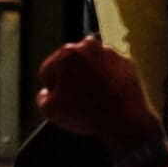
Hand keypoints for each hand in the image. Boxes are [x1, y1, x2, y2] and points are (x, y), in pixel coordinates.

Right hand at [36, 36, 162, 153]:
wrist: (125, 119)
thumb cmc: (87, 114)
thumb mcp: (50, 111)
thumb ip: (41, 97)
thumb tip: (46, 93)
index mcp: (66, 53)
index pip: (48, 71)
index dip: (51, 89)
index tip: (60, 100)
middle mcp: (89, 46)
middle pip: (70, 64)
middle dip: (70, 79)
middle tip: (77, 100)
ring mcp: (110, 52)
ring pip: (91, 64)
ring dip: (89, 76)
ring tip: (93, 98)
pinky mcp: (126, 61)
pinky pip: (110, 69)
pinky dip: (108, 79)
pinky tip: (107, 95)